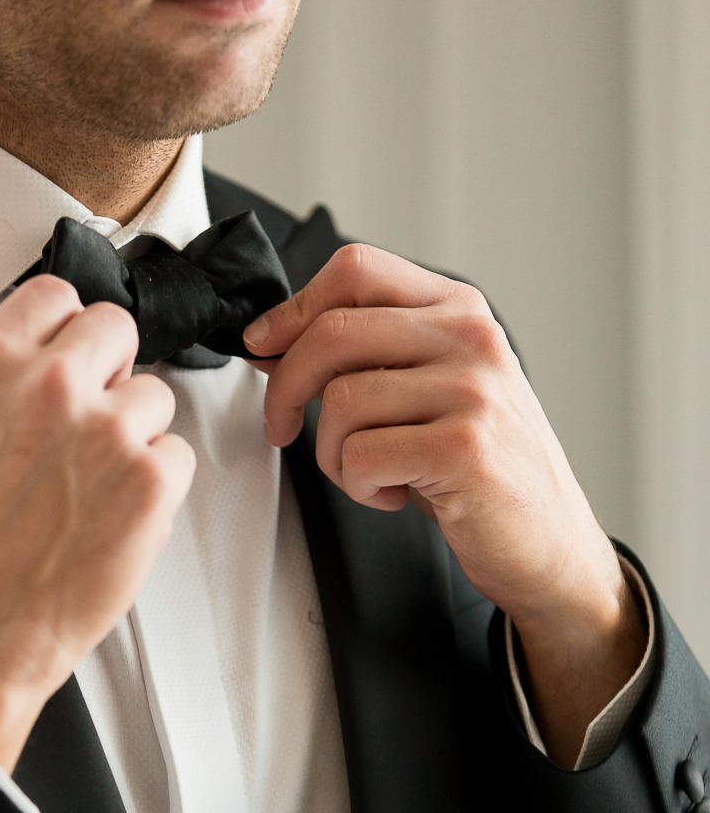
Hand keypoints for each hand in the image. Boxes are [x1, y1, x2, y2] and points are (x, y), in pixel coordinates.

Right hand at [0, 275, 194, 771]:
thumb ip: (2, 389)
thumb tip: (36, 368)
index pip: (55, 295)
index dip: (70, 326)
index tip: (75, 350)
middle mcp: (52, 388)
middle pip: (118, 328)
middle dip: (114, 370)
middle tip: (97, 419)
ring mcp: (107, 430)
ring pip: (156, 398)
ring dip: (138, 436)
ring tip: (98, 486)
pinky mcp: (150, 479)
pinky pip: (177, 456)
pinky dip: (158, 486)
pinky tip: (118, 514)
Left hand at [244, 244, 645, 764]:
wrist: (548, 542)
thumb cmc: (480, 469)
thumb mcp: (431, 391)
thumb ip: (367, 356)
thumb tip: (273, 342)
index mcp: (459, 311)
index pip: (357, 270)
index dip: (293, 308)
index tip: (263, 345)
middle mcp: (471, 339)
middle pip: (334, 332)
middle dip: (286, 387)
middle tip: (282, 425)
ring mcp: (472, 392)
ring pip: (341, 401)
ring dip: (333, 453)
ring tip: (369, 473)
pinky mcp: (464, 450)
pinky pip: (361, 456)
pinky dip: (359, 486)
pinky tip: (394, 494)